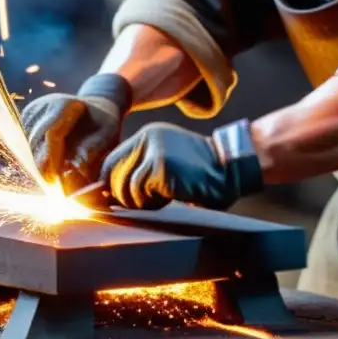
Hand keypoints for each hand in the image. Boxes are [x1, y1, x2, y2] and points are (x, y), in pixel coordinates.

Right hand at [22, 73, 131, 191]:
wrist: (94, 109)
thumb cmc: (103, 123)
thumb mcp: (108, 133)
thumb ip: (95, 149)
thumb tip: (78, 168)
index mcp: (64, 104)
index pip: (51, 134)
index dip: (52, 159)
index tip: (57, 180)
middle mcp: (43, 105)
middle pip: (35, 141)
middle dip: (43, 166)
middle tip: (55, 186)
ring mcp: (32, 113)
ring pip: (28, 147)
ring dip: (39, 164)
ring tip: (56, 176)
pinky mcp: (26, 122)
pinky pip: (26, 147)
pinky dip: (37, 159)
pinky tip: (51, 166)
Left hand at [99, 119, 263, 209]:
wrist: (230, 170)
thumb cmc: (201, 173)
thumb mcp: (167, 161)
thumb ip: (141, 169)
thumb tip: (107, 193)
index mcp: (148, 135)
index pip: (112, 161)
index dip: (107, 184)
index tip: (108, 201)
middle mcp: (148, 137)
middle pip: (112, 175)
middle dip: (122, 196)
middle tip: (145, 202)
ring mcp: (154, 151)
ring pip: (125, 187)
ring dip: (141, 202)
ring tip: (162, 199)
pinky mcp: (161, 167)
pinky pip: (140, 194)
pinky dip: (152, 203)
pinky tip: (170, 197)